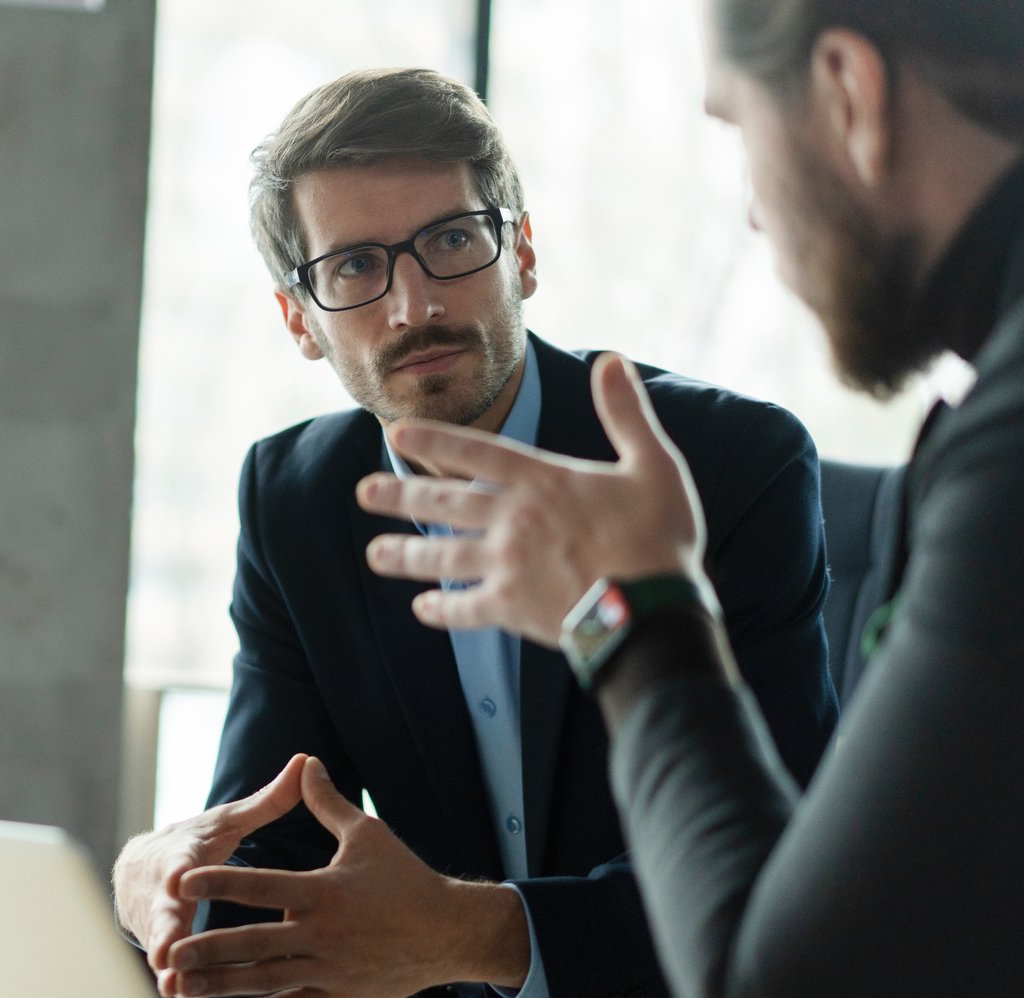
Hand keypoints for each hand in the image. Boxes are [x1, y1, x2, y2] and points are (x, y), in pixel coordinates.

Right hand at [112, 754, 308, 975]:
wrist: (139, 869)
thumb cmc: (194, 842)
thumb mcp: (225, 821)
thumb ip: (266, 801)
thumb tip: (306, 761)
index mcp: (182, 856)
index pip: (179, 861)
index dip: (178, 872)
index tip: (178, 881)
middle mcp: (163, 892)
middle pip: (163, 913)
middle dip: (165, 932)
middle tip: (168, 951)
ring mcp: (160, 924)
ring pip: (165, 950)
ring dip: (173, 970)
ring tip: (178, 991)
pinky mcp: (165, 949)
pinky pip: (176, 973)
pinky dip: (187, 992)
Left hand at [159, 757, 527, 997]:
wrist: (448, 931)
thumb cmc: (406, 878)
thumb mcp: (368, 833)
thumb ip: (326, 803)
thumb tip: (305, 761)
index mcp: (324, 890)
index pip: (261, 885)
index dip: (219, 882)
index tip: (180, 881)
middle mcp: (323, 933)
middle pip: (254, 942)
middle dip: (207, 947)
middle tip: (168, 950)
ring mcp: (329, 969)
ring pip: (263, 980)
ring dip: (218, 985)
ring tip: (178, 985)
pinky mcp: (335, 997)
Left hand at [357, 353, 707, 646]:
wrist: (654, 611)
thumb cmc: (660, 537)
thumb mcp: (653, 464)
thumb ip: (626, 412)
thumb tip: (613, 360)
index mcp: (542, 481)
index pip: (476, 452)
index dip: (434, 441)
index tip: (397, 434)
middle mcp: (513, 520)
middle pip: (444, 504)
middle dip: (399, 497)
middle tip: (363, 493)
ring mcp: (506, 566)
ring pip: (443, 557)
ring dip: (405, 556)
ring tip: (374, 555)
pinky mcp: (510, 608)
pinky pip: (465, 608)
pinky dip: (443, 610)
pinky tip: (424, 610)